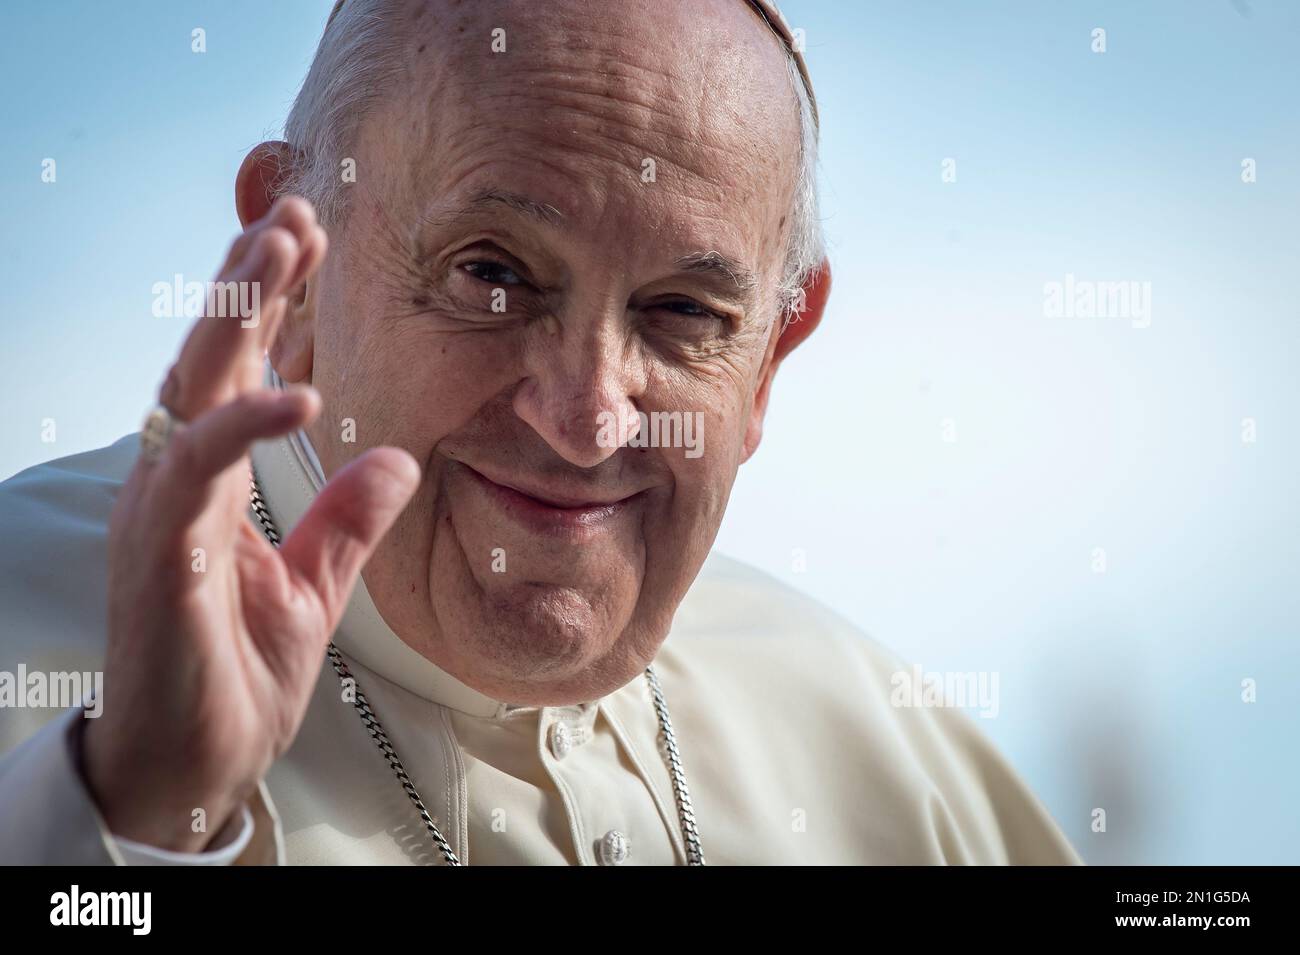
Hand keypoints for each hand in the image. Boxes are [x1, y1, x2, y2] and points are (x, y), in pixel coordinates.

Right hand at [82, 197, 419, 851]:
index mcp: (216, 483)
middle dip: (249, 280)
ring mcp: (165, 509)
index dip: (270, 307)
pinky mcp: (163, 549)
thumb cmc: (241, 673)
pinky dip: (243, 424)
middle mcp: (182, 481)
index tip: (312, 242)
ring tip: (279, 246)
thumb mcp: (319, 587)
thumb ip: (351, 520)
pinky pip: (198, 467)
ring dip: (235, 313)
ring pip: (192, 385)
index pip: (240, 373)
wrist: (199, 760)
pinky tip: (295, 391)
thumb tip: (400, 459)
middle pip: (210, 356)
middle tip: (293, 209)